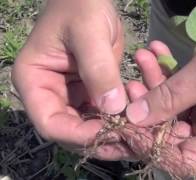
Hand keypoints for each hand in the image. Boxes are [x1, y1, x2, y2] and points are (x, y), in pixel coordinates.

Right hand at [11, 0, 128, 159]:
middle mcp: (50, 94)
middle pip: (71, 131)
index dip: (79, 134)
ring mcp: (70, 94)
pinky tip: (138, 120)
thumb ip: (98, 70)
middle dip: (100, 139)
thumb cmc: (81, 6)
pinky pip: (103, 113)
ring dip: (112, 134)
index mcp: (34, 81)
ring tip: (138, 135)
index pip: (50, 122)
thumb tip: (113, 109)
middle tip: (131, 142)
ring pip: (89, 126)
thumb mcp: (88, 33)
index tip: (110, 133)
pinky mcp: (90, 92)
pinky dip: (119, 120)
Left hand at [126, 3, 195, 175]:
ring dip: (155, 84)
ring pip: (172, 109)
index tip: (126, 126)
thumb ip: (169, 99)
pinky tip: (155, 53)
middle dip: (148, 109)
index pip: (182, 160)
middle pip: (172, 134)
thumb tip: (133, 118)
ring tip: (142, 59)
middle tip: (128, 87)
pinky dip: (167, 74)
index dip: (152, 147)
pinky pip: (180, 92)